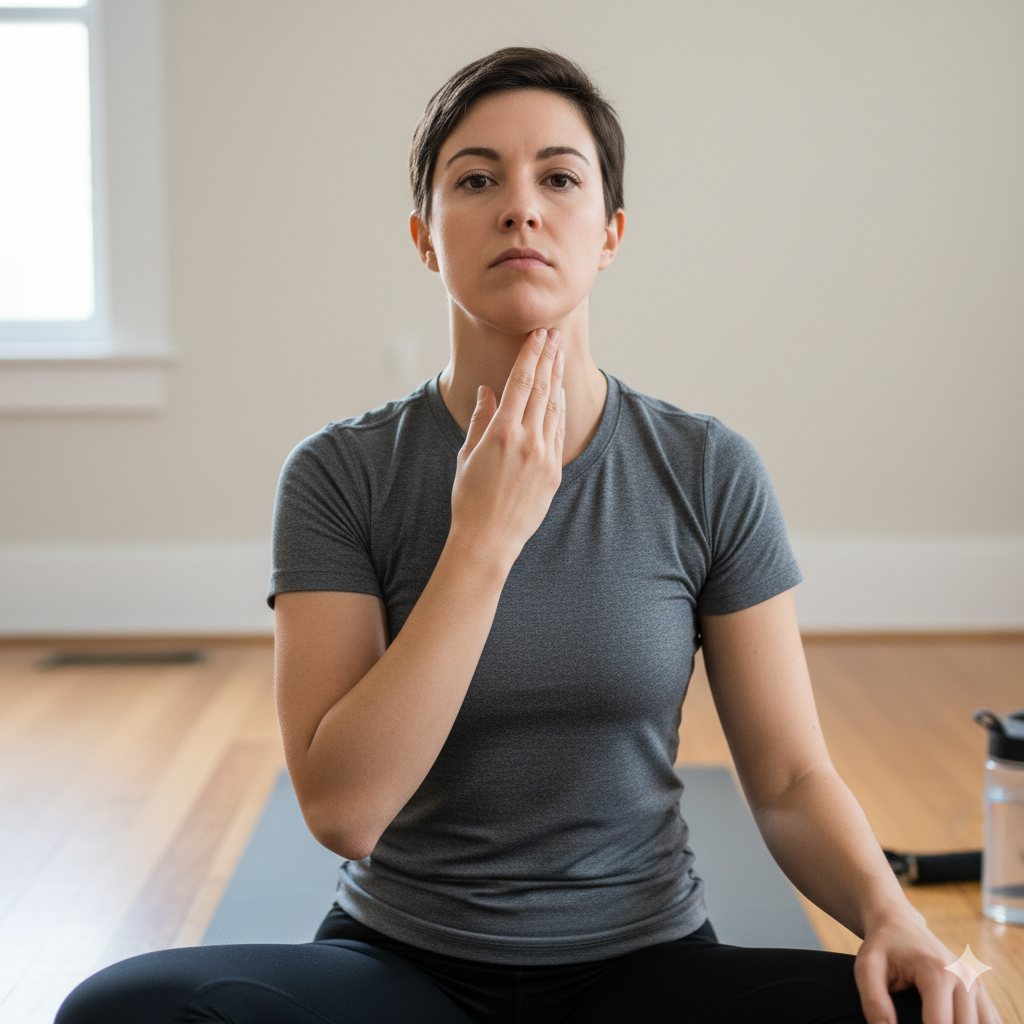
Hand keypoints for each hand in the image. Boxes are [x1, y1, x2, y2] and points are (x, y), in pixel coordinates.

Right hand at [450, 327, 565, 566]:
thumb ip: (480, 418)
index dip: (531, 354)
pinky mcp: (554, 472)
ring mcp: (544, 456)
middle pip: (543, 388)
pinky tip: (559, 394)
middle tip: (554, 334)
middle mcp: (526, 440)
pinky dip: (559, 409)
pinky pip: (558, 431)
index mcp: (501, 432)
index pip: (521, 382)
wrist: (488, 539)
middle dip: (549, 358)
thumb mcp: (467, 455)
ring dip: (557, 379)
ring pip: (554, 407)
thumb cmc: (469, 498)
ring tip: (559, 355)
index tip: (538, 334)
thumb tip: (488, 390)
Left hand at [854, 910, 1001, 1023]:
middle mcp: (965, 978)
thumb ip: (874, 1001)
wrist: (899, 922)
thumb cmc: (882, 945)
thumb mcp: (866, 967)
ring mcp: (977, 985)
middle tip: (914, 1023)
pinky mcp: (981, 991)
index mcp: (938, 972)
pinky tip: (952, 1023)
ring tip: (927, 1021)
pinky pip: (991, 1021)